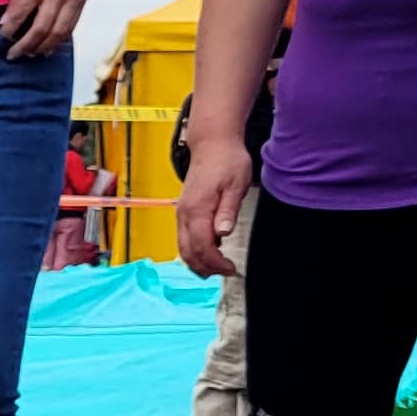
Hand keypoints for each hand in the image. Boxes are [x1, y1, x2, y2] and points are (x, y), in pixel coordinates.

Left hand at [0, 0, 99, 60]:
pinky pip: (70, 27)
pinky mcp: (82, 1)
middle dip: (25, 45)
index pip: (21, 12)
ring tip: (30, 54)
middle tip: (13, 54)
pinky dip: (58, 40)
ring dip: (42, 47)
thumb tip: (6, 22)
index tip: (2, 39)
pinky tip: (48, 47)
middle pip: (40, 27)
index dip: (10, 29)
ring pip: (58, 31)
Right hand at [175, 132, 253, 279]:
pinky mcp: (184, 212)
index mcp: (197, 209)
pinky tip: (210, 252)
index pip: (202, 246)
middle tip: (226, 272)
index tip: (231, 268)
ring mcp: (181, 213)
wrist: (212, 143)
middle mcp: (184, 214)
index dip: (216, 262)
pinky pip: (184, 239)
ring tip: (217, 268)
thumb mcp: (235, 184)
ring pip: (183, 248)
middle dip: (206, 267)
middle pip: (189, 252)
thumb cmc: (226, 160)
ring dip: (198, 262)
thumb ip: (227, 210)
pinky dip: (194, 251)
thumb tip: (222, 233)